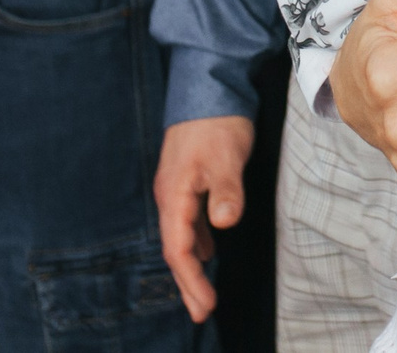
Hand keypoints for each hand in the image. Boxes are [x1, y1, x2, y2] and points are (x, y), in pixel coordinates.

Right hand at [154, 115, 254, 323]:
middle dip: (187, 283)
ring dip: (192, 265)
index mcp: (175, 194)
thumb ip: (225, 191)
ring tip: (202, 292)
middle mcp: (170, 195)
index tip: (203, 307)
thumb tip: (223, 223)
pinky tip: (209, 250)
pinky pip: (188, 221)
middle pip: (176, 248)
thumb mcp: (226, 157)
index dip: (189, 280)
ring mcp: (177, 188)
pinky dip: (197, 242)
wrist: (208, 85)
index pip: (178, 248)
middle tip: (201, 312)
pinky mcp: (187, 180)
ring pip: (181, 236)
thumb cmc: (217, 122)